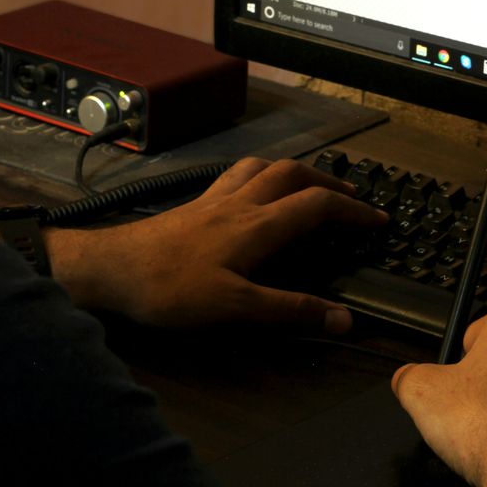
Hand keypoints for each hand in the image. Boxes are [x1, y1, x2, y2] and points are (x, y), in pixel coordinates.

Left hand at [44, 158, 386, 332]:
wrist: (109, 269)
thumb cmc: (168, 288)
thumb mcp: (236, 308)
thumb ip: (290, 310)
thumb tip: (342, 319)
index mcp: (256, 226)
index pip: (318, 205)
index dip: (353, 210)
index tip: (377, 220)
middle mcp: (238, 204)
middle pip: (293, 174)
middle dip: (328, 181)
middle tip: (349, 196)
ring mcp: (212, 201)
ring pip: (260, 167)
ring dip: (291, 170)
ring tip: (307, 183)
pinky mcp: (192, 207)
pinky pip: (233, 176)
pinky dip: (255, 175)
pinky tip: (250, 192)